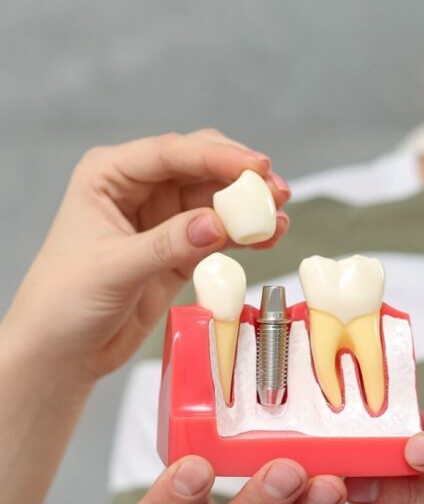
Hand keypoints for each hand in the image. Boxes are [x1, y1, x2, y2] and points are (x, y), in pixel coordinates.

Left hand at [3, 129, 289, 385]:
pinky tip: (267, 239)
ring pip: (216, 200)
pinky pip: (220, 233)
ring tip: (279, 218)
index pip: (170, 154)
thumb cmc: (65, 302)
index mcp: (110, 175)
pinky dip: (244, 235)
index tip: (257, 167)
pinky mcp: (180, 250)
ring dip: (248, 208)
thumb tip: (218, 224)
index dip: (217, 157)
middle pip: (200, 168)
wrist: (64, 350)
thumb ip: (168, 244)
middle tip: (277, 193)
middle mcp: (139, 189)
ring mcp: (163, 220)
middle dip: (241, 177)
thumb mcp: (115, 269)